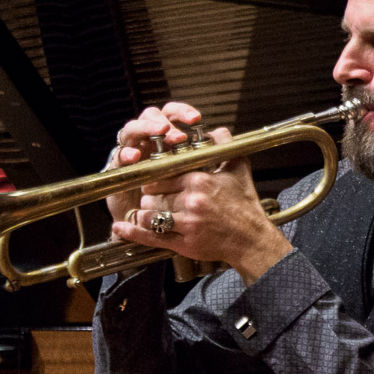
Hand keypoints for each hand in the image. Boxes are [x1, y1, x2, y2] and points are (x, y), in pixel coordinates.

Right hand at [104, 103, 202, 223]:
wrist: (156, 221)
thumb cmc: (179, 193)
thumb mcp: (197, 173)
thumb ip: (206, 153)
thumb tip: (220, 136)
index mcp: (166, 135)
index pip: (172, 113)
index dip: (182, 112)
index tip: (197, 119)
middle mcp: (148, 138)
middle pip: (149, 115)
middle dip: (164, 120)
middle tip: (178, 134)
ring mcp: (131, 149)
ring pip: (132, 129)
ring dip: (146, 129)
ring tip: (160, 133)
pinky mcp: (118, 166)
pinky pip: (119, 155)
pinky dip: (126, 153)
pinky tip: (135, 156)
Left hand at [108, 127, 291, 282]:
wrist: (253, 240)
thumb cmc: (246, 206)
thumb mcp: (239, 170)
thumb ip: (225, 146)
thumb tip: (216, 129)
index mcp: (200, 180)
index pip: (161, 176)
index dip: (154, 180)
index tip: (154, 183)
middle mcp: (191, 201)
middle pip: (151, 195)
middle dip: (149, 197)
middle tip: (154, 199)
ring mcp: (187, 223)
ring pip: (148, 214)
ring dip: (145, 213)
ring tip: (149, 213)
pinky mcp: (184, 244)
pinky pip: (151, 236)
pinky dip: (132, 232)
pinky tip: (120, 226)